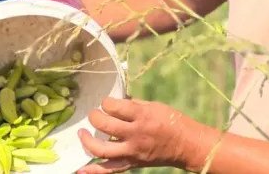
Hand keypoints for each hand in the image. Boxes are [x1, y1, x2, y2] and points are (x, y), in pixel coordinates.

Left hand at [76, 97, 198, 173]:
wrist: (187, 145)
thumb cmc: (173, 121)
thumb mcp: (154, 106)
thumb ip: (133, 104)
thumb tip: (115, 102)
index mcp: (142, 116)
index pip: (114, 107)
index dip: (106, 102)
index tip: (107, 103)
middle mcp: (136, 134)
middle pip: (105, 125)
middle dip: (94, 117)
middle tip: (94, 115)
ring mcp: (133, 151)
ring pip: (102, 149)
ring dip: (87, 141)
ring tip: (82, 133)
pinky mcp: (132, 163)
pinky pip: (110, 170)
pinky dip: (94, 171)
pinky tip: (81, 169)